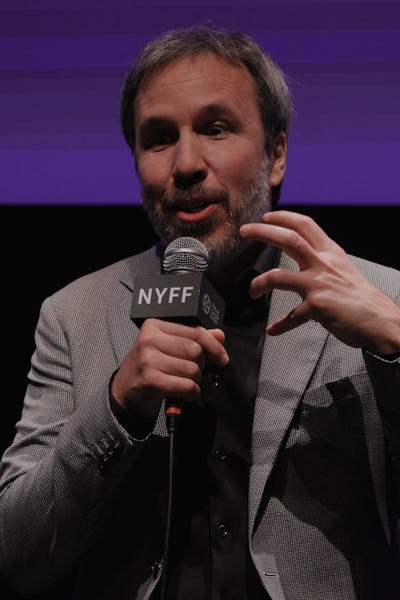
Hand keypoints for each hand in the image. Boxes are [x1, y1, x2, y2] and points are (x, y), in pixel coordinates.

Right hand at [112, 319, 228, 417]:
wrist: (124, 392)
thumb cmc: (149, 367)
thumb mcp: (168, 347)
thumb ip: (193, 338)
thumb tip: (219, 335)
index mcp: (155, 325)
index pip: (195, 331)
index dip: (213, 346)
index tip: (222, 357)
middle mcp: (149, 339)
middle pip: (195, 351)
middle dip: (201, 365)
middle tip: (193, 372)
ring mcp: (148, 360)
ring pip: (193, 369)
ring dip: (195, 381)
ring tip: (184, 383)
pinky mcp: (151, 381)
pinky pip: (187, 386)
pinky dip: (191, 393)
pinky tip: (185, 394)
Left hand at [240, 210, 399, 352]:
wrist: (380, 320)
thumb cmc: (361, 298)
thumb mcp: (343, 269)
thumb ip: (323, 261)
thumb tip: (304, 255)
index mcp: (330, 253)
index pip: (305, 225)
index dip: (284, 217)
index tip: (267, 217)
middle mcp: (324, 265)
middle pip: (288, 240)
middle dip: (263, 232)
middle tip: (245, 231)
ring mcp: (319, 285)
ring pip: (278, 276)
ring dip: (259, 282)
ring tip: (252, 290)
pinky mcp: (317, 307)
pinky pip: (291, 317)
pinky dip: (280, 325)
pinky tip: (273, 330)